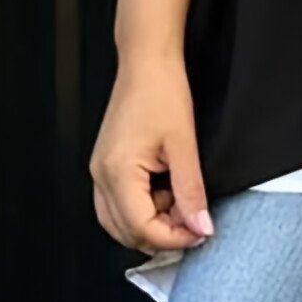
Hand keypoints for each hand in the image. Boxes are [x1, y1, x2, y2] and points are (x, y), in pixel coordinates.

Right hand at [90, 53, 212, 252]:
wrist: (147, 64)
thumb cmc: (162, 93)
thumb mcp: (184, 146)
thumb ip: (191, 192)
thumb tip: (200, 227)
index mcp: (118, 172)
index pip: (141, 228)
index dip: (174, 238)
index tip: (200, 232)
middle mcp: (101, 175)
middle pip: (126, 232)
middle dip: (162, 236)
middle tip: (194, 223)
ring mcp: (100, 171)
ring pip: (119, 223)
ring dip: (151, 225)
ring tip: (180, 205)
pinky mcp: (106, 166)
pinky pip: (118, 204)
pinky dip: (143, 210)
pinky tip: (165, 193)